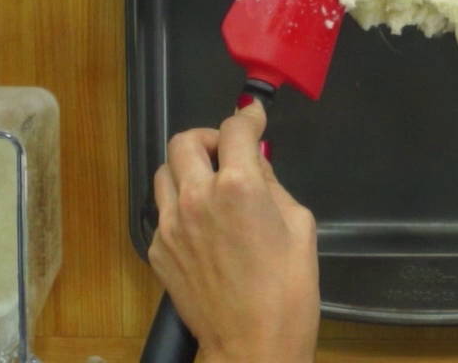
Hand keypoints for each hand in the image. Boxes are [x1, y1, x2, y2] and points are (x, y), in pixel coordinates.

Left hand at [149, 101, 318, 362]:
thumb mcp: (299, 224)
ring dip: (187, 168)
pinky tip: (203, 223)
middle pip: (185, 141)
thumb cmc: (289, 289)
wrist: (253, 343)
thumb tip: (257, 164)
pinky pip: (163, 210)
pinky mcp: (158, 250)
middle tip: (228, 151)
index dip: (248, 117)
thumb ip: (273, 184)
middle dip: (209, 138)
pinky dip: (180, 204)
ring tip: (210, 183)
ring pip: (164, 171)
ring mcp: (171, 225)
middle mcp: (196, 198)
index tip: (254, 117)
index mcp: (238, 187)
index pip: (234, 130)